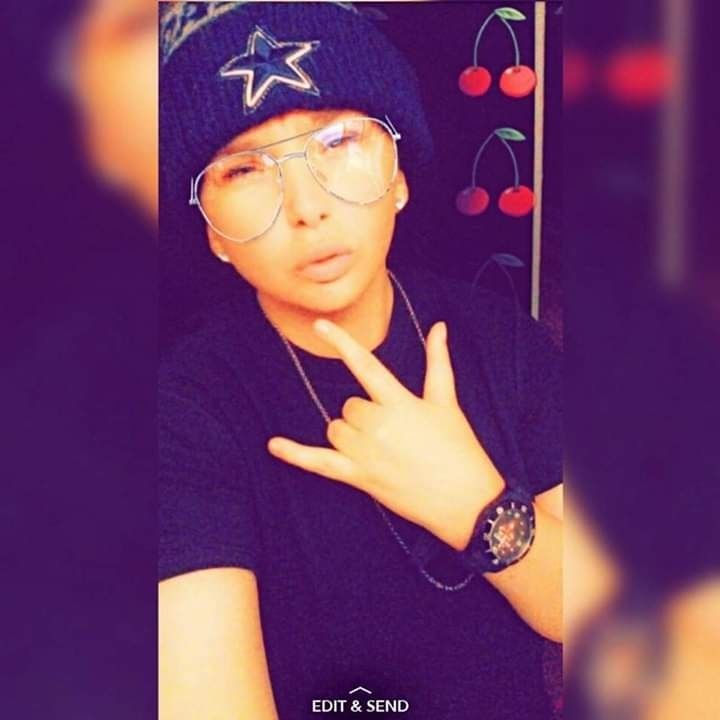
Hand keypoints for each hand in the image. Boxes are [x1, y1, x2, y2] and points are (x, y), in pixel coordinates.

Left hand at [267, 319, 504, 550]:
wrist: (466, 501)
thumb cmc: (459, 448)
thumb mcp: (446, 402)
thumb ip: (437, 361)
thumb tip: (438, 327)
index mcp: (400, 403)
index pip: (365, 365)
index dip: (341, 342)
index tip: (320, 325)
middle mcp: (378, 426)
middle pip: (349, 406)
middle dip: (365, 414)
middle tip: (396, 433)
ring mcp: (365, 454)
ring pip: (336, 429)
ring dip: (350, 434)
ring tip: (383, 450)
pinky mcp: (358, 477)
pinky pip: (319, 463)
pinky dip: (295, 454)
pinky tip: (273, 445)